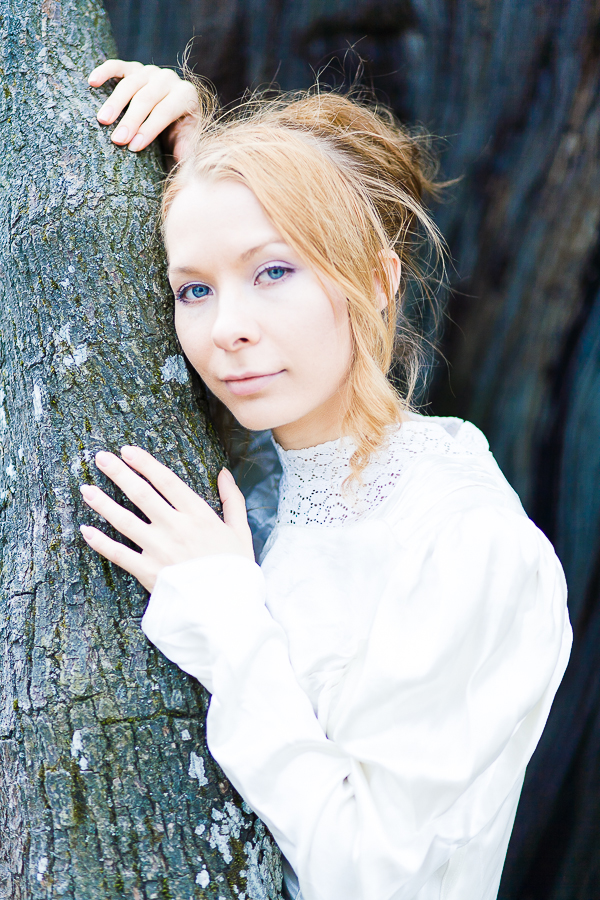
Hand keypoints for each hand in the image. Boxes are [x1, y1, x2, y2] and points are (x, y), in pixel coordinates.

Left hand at [79, 446, 253, 591]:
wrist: (229, 608)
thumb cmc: (236, 570)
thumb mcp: (241, 532)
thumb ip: (232, 500)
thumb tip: (224, 473)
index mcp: (199, 515)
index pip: (166, 481)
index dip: (145, 464)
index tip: (128, 450)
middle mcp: (175, 527)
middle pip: (141, 494)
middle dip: (119, 473)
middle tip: (101, 457)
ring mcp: (159, 549)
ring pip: (124, 520)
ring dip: (103, 503)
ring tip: (85, 488)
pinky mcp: (148, 572)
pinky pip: (119, 555)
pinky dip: (100, 543)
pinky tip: (86, 530)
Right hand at [88, 59, 198, 159]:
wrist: (175, 112)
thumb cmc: (180, 130)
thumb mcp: (187, 139)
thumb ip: (186, 147)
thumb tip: (182, 156)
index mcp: (185, 95)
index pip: (165, 111)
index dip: (149, 129)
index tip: (133, 147)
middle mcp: (169, 79)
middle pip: (146, 98)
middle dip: (131, 120)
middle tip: (117, 140)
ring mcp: (150, 71)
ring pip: (130, 84)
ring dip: (114, 103)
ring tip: (102, 121)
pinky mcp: (133, 67)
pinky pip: (117, 66)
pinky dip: (104, 72)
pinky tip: (92, 82)